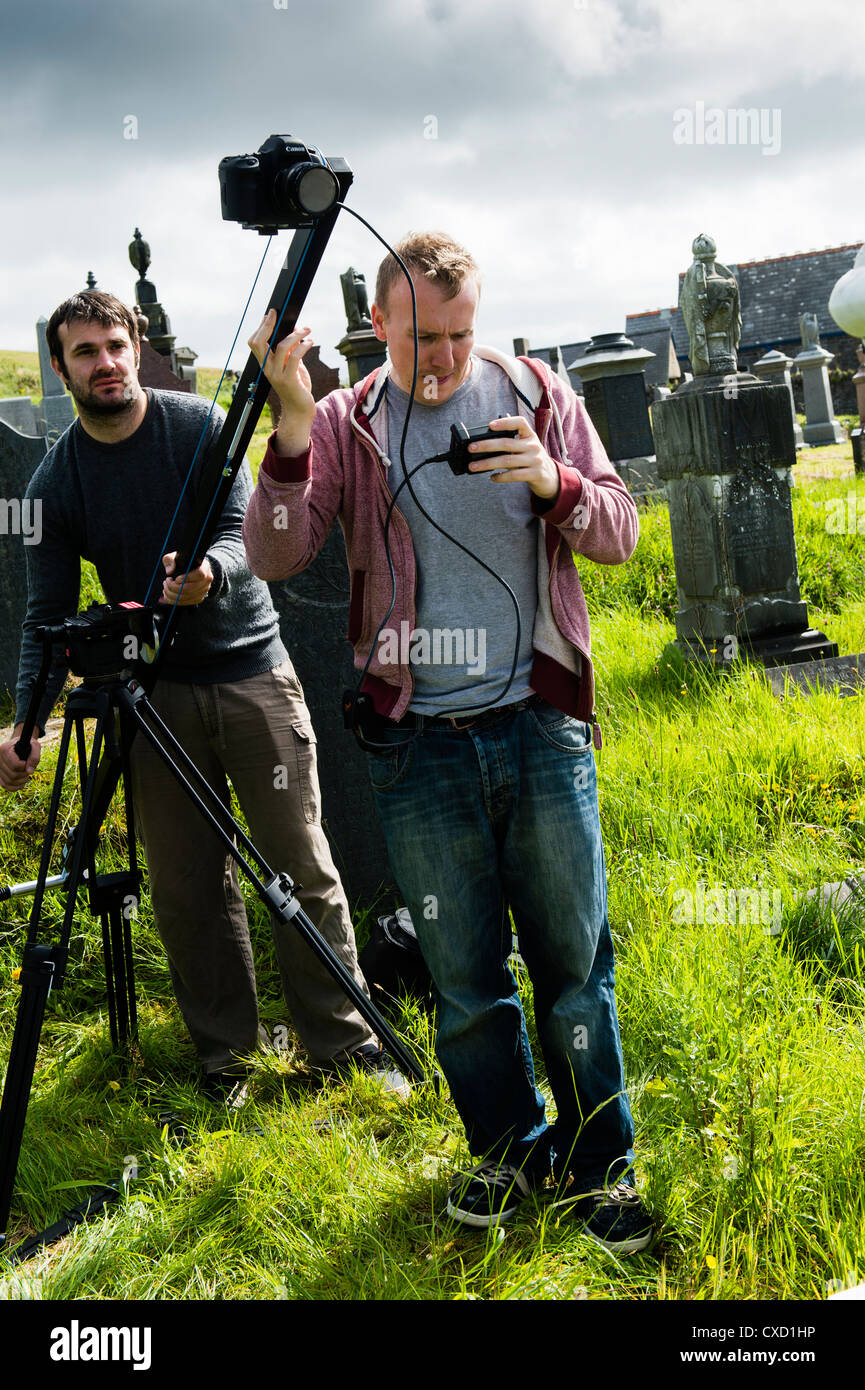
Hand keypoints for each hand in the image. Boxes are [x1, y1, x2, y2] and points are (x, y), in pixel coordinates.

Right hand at [0, 726, 41, 790]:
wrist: (20, 746)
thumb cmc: (28, 745)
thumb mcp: (35, 746)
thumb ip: (34, 757)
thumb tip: (29, 771)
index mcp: (5, 749)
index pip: (14, 764)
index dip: (24, 766)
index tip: (27, 763)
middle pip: (12, 774)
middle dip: (24, 775)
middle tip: (29, 770)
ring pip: (8, 781)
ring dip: (20, 782)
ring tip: (26, 777)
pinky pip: (4, 785)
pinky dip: (14, 787)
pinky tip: (22, 783)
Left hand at [160, 553, 213, 605]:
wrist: (193, 569)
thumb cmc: (184, 562)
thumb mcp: (176, 556)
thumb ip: (170, 560)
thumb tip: (169, 571)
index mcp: (204, 568)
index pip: (200, 574)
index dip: (187, 578)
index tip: (176, 578)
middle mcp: (206, 581)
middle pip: (191, 588)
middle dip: (174, 587)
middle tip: (166, 582)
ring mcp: (204, 591)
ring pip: (186, 597)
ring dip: (172, 594)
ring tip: (165, 587)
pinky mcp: (198, 598)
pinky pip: (186, 603)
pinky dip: (174, 601)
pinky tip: (167, 596)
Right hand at [248, 308, 315, 456]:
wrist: (300, 410)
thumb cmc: (297, 387)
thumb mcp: (293, 366)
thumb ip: (291, 350)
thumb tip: (295, 329)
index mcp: (265, 364)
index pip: (255, 342)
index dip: (261, 327)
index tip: (270, 314)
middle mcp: (268, 369)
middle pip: (259, 342)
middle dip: (268, 325)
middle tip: (279, 313)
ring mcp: (277, 375)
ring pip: (281, 347)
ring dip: (296, 334)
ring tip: (307, 330)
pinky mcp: (290, 380)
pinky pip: (295, 357)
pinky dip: (304, 346)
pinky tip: (310, 342)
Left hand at [467, 416, 559, 500]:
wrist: (551, 477)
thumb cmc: (531, 459)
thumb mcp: (525, 447)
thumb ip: (510, 443)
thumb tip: (482, 445)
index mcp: (530, 435)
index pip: (519, 423)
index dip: (505, 422)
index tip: (490, 425)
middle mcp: (533, 446)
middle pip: (507, 443)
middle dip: (486, 445)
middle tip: (471, 448)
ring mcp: (535, 460)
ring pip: (507, 461)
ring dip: (487, 463)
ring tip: (473, 466)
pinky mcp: (535, 474)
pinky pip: (514, 475)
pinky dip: (500, 477)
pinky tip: (492, 477)